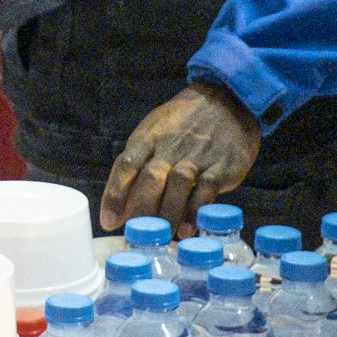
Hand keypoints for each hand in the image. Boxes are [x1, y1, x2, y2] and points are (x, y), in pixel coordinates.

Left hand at [101, 81, 261, 232]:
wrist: (228, 100)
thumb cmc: (184, 123)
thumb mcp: (155, 132)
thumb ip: (137, 164)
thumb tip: (117, 206)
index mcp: (149, 137)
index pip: (126, 165)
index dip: (115, 194)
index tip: (109, 222)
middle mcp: (171, 146)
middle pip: (151, 178)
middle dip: (141, 209)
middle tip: (136, 235)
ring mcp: (197, 155)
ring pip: (178, 185)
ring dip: (168, 213)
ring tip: (162, 236)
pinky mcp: (222, 165)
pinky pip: (206, 189)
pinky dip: (195, 211)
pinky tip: (187, 229)